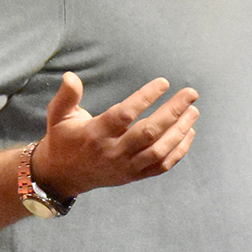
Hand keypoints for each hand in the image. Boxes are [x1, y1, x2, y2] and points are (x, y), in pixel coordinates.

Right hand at [31, 73, 198, 197]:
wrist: (62, 176)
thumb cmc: (63, 139)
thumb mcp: (58, 115)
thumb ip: (66, 95)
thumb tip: (71, 75)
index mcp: (96, 134)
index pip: (125, 114)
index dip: (146, 97)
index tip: (164, 82)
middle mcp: (113, 152)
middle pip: (148, 132)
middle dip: (173, 111)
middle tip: (191, 93)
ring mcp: (125, 167)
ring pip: (159, 151)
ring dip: (180, 130)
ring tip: (193, 111)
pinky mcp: (133, 176)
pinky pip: (161, 166)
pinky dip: (179, 151)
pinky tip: (189, 132)